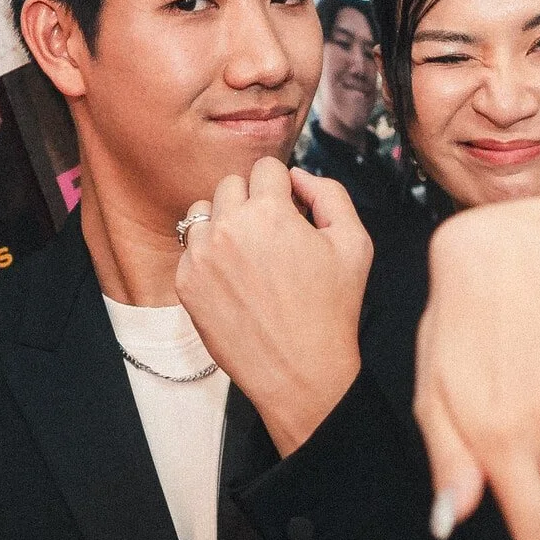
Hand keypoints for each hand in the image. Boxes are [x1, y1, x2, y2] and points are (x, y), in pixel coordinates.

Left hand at [176, 159, 371, 454]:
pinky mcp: (185, 283)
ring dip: (223, 224)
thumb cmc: (332, 309)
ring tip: (248, 256)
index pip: (266, 168)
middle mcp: (228, 226)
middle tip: (272, 237)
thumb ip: (330, 194)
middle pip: (231, 185)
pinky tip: (234, 282)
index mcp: (269, 211)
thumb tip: (298, 176)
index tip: (291, 213)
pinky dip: (209, 257)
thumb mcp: (354, 242)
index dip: (283, 189)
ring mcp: (201, 256)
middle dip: (251, 202)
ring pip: (203, 212)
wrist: (299, 372)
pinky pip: (190, 249)